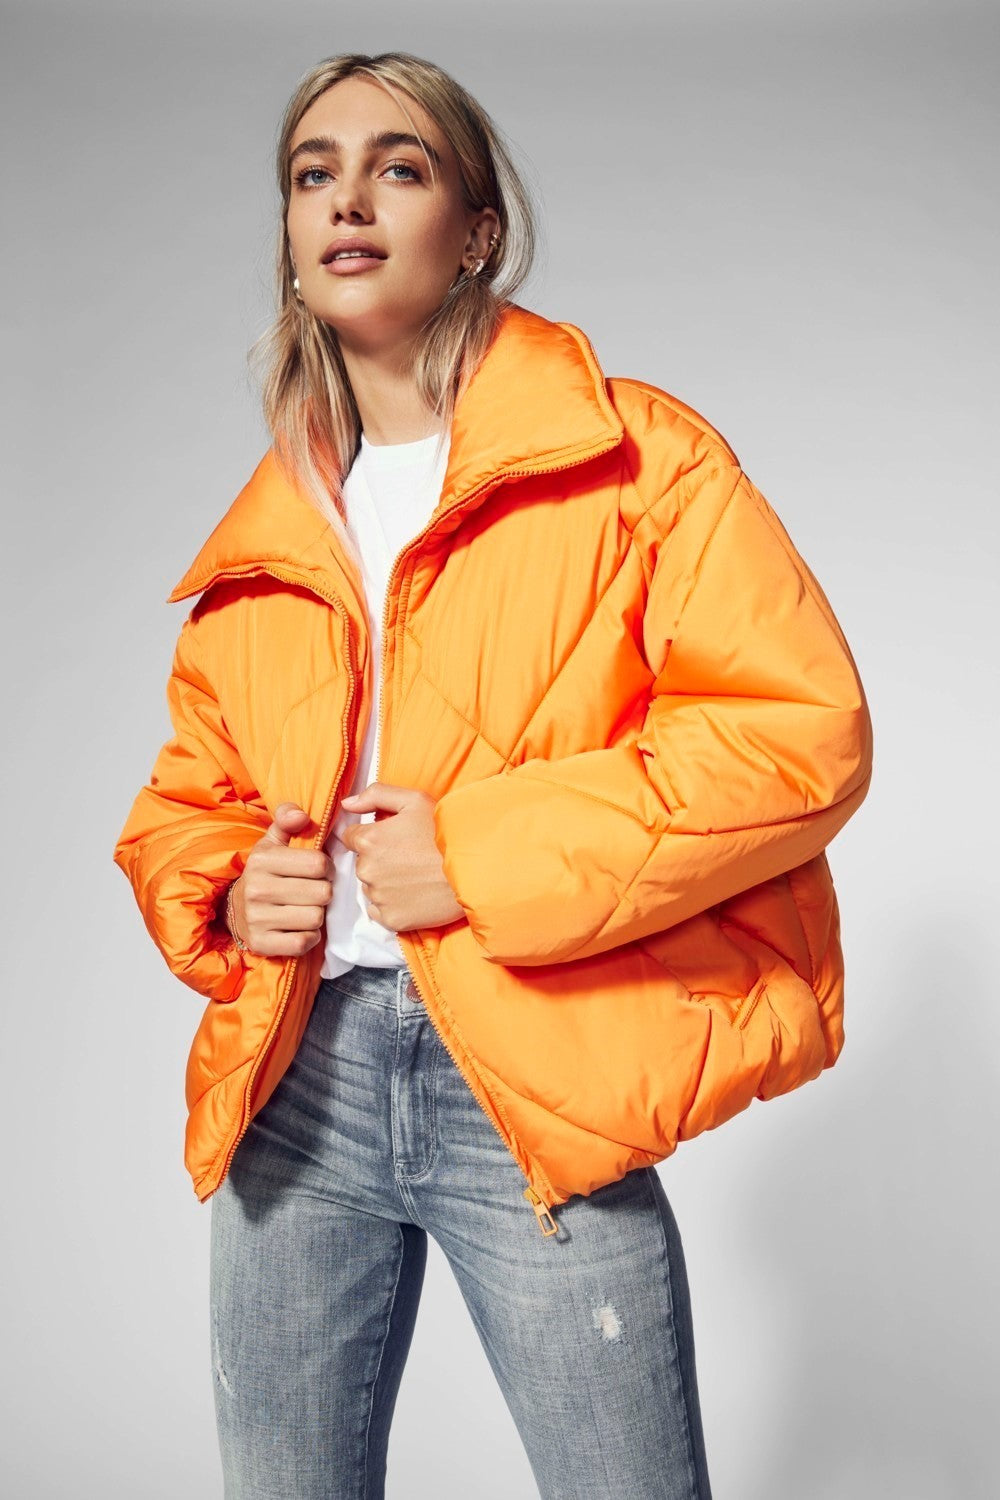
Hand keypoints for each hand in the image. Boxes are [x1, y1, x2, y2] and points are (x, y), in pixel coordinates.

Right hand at [227, 802, 332, 956]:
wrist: (234, 910)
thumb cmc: (265, 873)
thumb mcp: (272, 842)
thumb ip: (287, 820)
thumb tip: (301, 815)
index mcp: (262, 860)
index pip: (318, 863)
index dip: (327, 867)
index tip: (319, 871)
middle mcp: (257, 889)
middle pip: (323, 893)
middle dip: (324, 892)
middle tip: (313, 892)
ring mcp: (257, 919)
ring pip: (316, 918)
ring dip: (317, 915)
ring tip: (305, 908)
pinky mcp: (261, 944)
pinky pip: (304, 942)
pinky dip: (309, 937)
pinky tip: (299, 927)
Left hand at [339, 783, 464, 932]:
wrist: (473, 870)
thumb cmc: (445, 834)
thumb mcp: (414, 801)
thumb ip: (376, 795)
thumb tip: (347, 803)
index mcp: (368, 840)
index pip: (351, 838)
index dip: (372, 837)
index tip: (392, 840)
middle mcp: (366, 870)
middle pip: (362, 863)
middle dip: (380, 859)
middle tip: (410, 857)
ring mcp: (378, 897)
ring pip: (371, 887)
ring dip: (385, 882)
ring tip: (415, 876)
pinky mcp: (391, 919)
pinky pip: (380, 911)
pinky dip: (392, 904)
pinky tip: (414, 894)